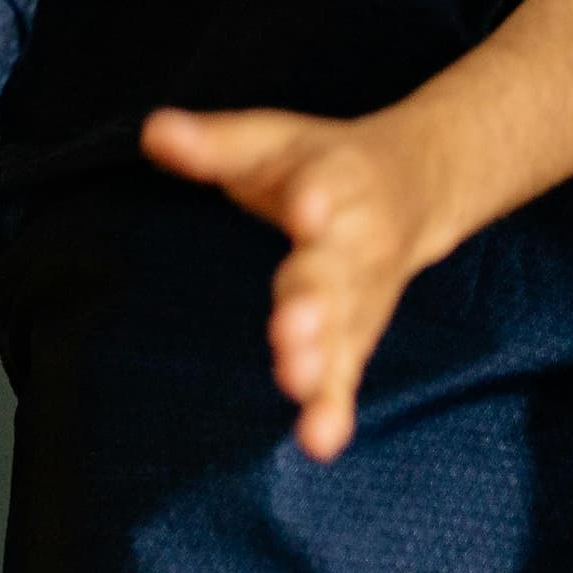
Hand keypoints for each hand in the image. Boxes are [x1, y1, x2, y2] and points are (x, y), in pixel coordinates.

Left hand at [140, 106, 447, 461]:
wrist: (419, 184)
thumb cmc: (322, 165)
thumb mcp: (273, 143)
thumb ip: (214, 144)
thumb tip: (152, 131)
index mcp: (336, 181)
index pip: (326, 189)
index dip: (317, 200)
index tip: (310, 208)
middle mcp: (356, 242)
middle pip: (335, 272)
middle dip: (315, 301)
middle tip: (293, 328)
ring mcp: (361, 294)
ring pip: (343, 329)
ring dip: (321, 359)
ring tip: (298, 384)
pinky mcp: (358, 335)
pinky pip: (347, 374)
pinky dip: (334, 407)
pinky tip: (320, 442)